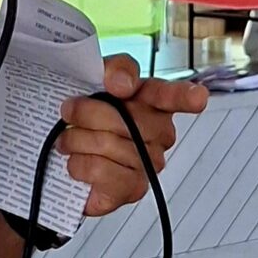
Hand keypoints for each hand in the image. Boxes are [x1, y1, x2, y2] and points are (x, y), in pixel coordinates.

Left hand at [57, 58, 208, 216]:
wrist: (60, 148)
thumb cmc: (83, 113)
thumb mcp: (93, 77)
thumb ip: (113, 68)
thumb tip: (122, 84)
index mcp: (152, 100)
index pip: (173, 95)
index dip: (186, 96)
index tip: (198, 97)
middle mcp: (158, 133)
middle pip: (128, 119)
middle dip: (88, 113)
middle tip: (70, 112)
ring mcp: (148, 163)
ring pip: (109, 145)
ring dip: (76, 139)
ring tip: (70, 140)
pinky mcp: (132, 189)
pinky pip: (103, 171)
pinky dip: (80, 165)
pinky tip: (77, 162)